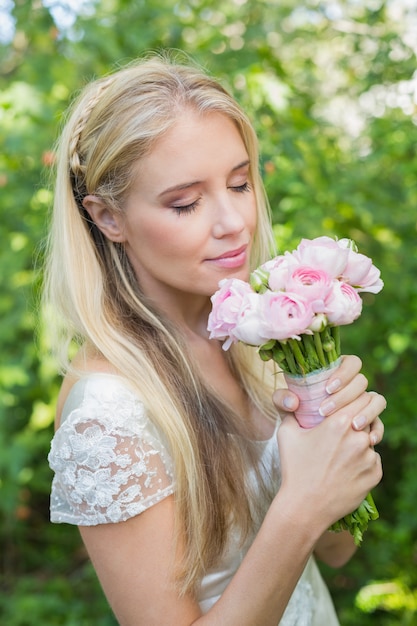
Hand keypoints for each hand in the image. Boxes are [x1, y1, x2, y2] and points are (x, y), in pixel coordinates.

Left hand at [272, 355, 385, 445]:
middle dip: (345, 396)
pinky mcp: (369, 422)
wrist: (304, 450)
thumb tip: (293, 402)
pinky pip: (379, 422)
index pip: (351, 363)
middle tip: (326, 411)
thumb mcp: (285, 410)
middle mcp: (351, 387)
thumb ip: (282, 401)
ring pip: (376, 399)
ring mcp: (362, 405)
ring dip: (367, 411)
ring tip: (354, 426)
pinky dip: (377, 429)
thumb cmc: (295, 422)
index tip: (328, 388)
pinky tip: (369, 439)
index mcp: (335, 374)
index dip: (343, 373)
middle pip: (361, 382)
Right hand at [276, 399, 382, 529]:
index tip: (346, 405)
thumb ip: (292, 411)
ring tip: (342, 452)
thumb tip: (294, 400)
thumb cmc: (294, 468)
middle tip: (347, 426)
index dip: (353, 399)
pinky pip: (373, 460)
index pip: (360, 397)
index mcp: (339, 422)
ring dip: (360, 441)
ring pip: (370, 439)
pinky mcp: (375, 475)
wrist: (305, 507)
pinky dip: (364, 461)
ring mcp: (369, 457)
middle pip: (368, 417)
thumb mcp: (287, 433)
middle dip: (359, 418)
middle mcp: (358, 437)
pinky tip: (346, 468)